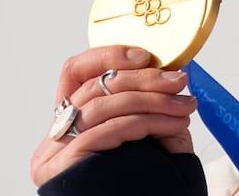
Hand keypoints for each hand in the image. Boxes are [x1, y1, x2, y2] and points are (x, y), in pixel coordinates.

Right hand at [30, 45, 197, 186]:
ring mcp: (56, 153)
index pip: (74, 73)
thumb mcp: (148, 136)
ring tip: (184, 106)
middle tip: (180, 81)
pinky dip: (145, 121)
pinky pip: (108, 131)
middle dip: (144, 79)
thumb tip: (176, 71)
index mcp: (69, 123)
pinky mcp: (67, 166)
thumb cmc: (145, 183)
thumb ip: (150, 105)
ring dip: (152, 101)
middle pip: (94, 87)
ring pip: (102, 106)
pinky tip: (171, 124)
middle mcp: (54, 137)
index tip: (146, 55)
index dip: (108, 56)